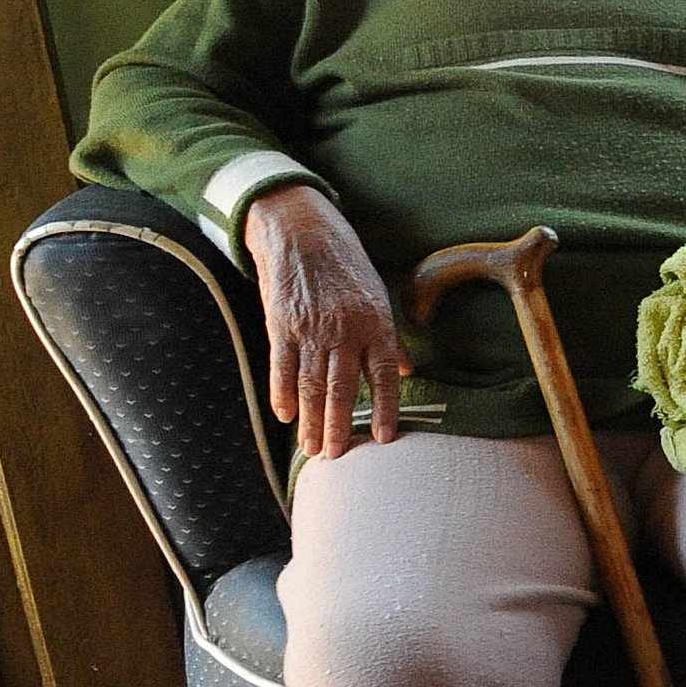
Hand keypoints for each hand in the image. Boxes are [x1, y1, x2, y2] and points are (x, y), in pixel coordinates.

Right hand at [243, 184, 406, 460]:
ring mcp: (310, 329)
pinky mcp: (280, 325)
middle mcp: (344, 329)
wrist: (301, 230)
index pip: (383, 376)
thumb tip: (405, 371)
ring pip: (311, 385)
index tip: (384, 438)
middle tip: (337, 457)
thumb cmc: (346, 263)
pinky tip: (286, 416)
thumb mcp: (379, 293)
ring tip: (312, 448)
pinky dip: (283, 394)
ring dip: (311, 420)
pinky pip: (281, 368)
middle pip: (343, 389)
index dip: (385, 409)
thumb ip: (390, 337)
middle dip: (339, 427)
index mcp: (374, 323)